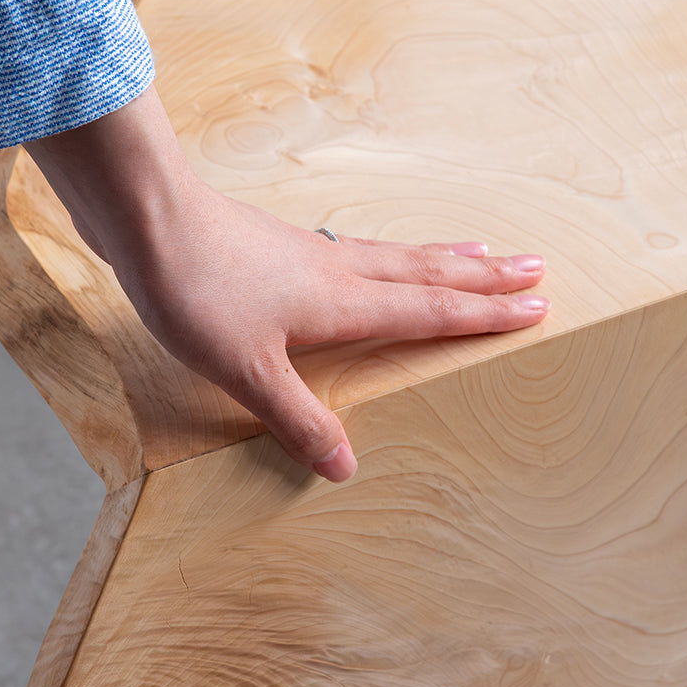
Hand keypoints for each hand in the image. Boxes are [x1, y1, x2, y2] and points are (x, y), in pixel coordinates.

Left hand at [25, 86, 548, 482]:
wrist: (150, 218)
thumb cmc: (196, 291)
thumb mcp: (245, 369)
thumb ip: (297, 416)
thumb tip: (346, 467)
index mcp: (341, 301)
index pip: (429, 310)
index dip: (484, 313)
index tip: (536, 306)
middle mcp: (337, 270)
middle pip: (427, 270)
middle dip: (483, 274)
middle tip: (535, 266)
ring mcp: (309, 252)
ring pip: (396, 254)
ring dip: (444, 257)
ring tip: (479, 250)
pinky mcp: (280, 244)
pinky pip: (359, 249)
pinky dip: (392, 253)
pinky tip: (375, 257)